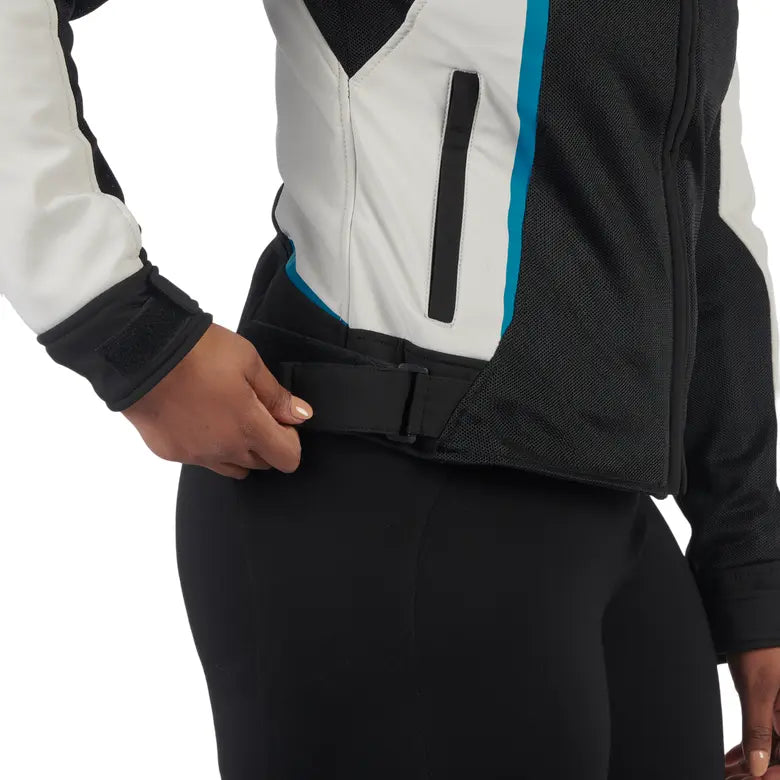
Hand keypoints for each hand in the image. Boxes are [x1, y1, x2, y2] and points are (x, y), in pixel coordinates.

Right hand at [122, 323, 312, 478]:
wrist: (142, 354)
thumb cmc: (197, 352)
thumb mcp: (248, 362)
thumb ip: (276, 395)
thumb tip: (300, 415)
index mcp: (248, 427)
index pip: (288, 459)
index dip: (292, 440)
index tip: (284, 422)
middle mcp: (224, 449)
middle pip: (261, 465)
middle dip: (266, 443)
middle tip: (254, 412)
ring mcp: (195, 455)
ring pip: (230, 467)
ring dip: (238, 450)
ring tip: (226, 416)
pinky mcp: (170, 453)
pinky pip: (199, 459)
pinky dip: (206, 446)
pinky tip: (198, 418)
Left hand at [725, 647, 779, 777]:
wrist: (750, 619)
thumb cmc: (759, 648)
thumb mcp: (757, 691)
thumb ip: (758, 730)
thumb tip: (757, 767)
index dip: (774, 774)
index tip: (752, 779)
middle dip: (759, 770)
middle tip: (732, 777)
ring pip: (774, 748)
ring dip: (752, 762)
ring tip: (727, 771)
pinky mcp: (774, 709)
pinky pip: (767, 735)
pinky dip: (749, 747)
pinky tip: (731, 759)